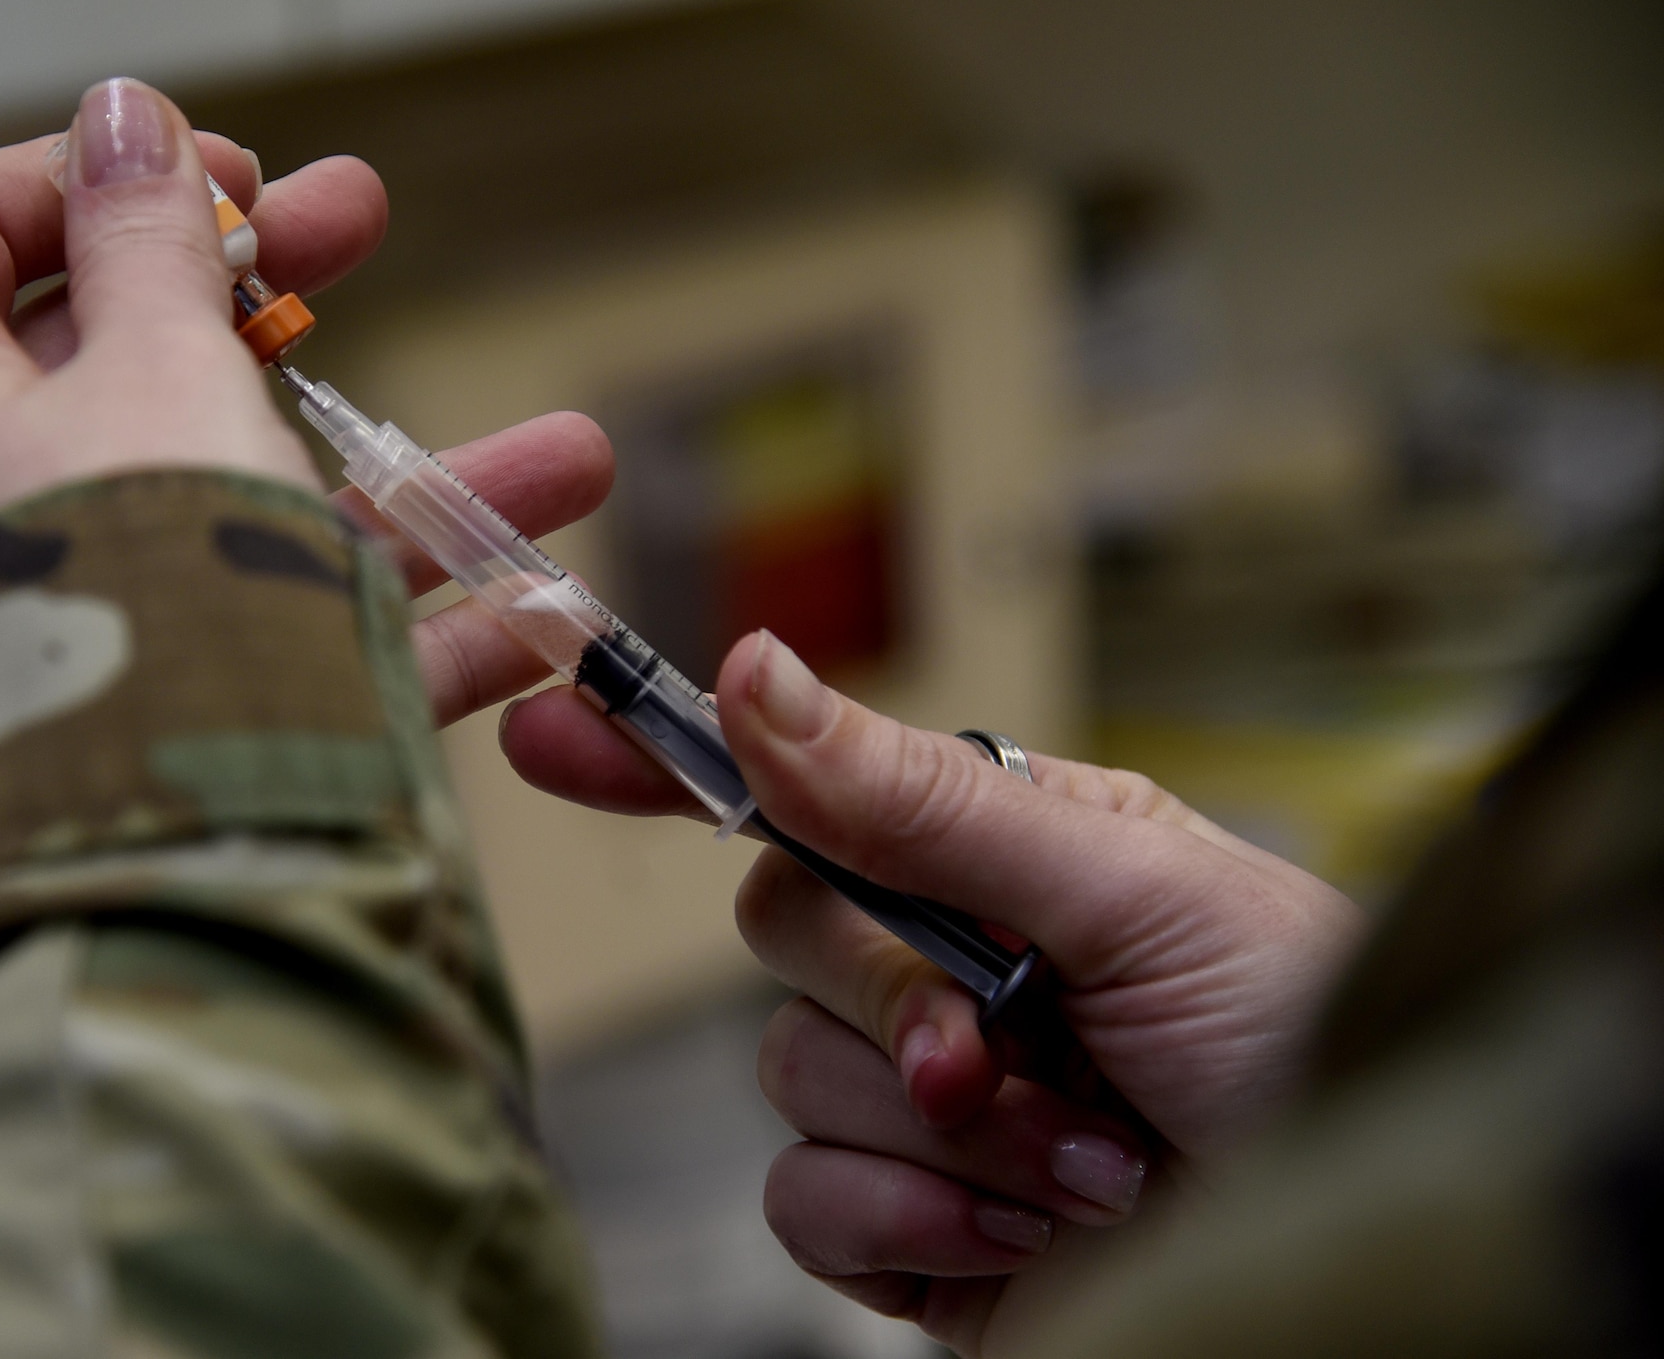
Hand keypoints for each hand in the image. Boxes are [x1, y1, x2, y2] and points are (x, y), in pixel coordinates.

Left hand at [0, 78, 610, 730]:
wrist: (144, 869)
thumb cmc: (124, 603)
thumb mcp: (156, 372)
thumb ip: (148, 243)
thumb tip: (119, 117)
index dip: (75, 174)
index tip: (213, 174)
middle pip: (120, 358)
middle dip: (268, 292)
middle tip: (359, 223)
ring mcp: (89, 623)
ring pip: (253, 517)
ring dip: (416, 483)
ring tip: (566, 460)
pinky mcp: (176, 718)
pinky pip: (300, 648)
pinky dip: (418, 625)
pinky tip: (548, 614)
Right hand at [501, 629, 1364, 1348]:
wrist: (1361, 1238)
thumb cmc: (1307, 1037)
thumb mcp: (1130, 890)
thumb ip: (925, 802)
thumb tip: (759, 676)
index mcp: (996, 855)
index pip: (801, 789)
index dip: (672, 759)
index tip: (553, 728)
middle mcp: (943, 967)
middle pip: (779, 934)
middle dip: (889, 999)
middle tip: (1007, 1042)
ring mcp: (919, 1104)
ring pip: (788, 1081)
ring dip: (939, 1134)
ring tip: (1083, 1160)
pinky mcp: (909, 1230)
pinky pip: (807, 1208)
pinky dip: (911, 1226)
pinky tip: (1026, 1237)